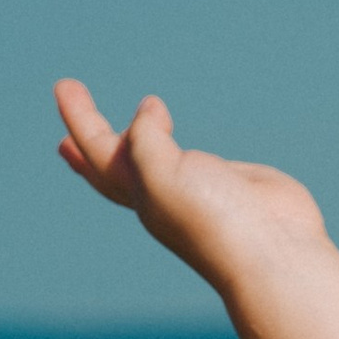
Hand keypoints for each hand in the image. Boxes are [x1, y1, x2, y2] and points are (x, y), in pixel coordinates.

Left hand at [52, 79, 325, 292]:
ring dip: (133, 143)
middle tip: (70, 115)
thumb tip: (148, 113)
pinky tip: (179, 147)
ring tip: (126, 129)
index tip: (64, 85)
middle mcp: (162, 194)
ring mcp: (197, 189)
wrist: (273, 253)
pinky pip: (191, 159)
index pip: (98, 151)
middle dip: (90, 140)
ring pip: (153, 160)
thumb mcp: (162, 173)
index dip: (79, 118)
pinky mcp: (229, 183)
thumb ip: (145, 138)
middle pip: (114, 164)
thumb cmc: (215, 219)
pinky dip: (177, 147)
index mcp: (139, 193)